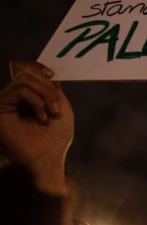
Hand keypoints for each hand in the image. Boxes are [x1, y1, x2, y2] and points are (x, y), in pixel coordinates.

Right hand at [0, 62, 73, 194]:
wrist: (47, 156)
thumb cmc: (56, 136)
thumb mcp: (61, 107)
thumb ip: (52, 89)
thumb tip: (46, 73)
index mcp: (29, 96)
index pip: (28, 71)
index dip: (39, 68)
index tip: (52, 74)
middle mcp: (15, 98)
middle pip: (28, 73)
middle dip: (47, 86)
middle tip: (56, 106)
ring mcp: (6, 102)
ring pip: (25, 79)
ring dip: (45, 94)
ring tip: (52, 112)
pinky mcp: (0, 107)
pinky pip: (19, 90)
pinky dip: (36, 100)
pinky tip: (41, 116)